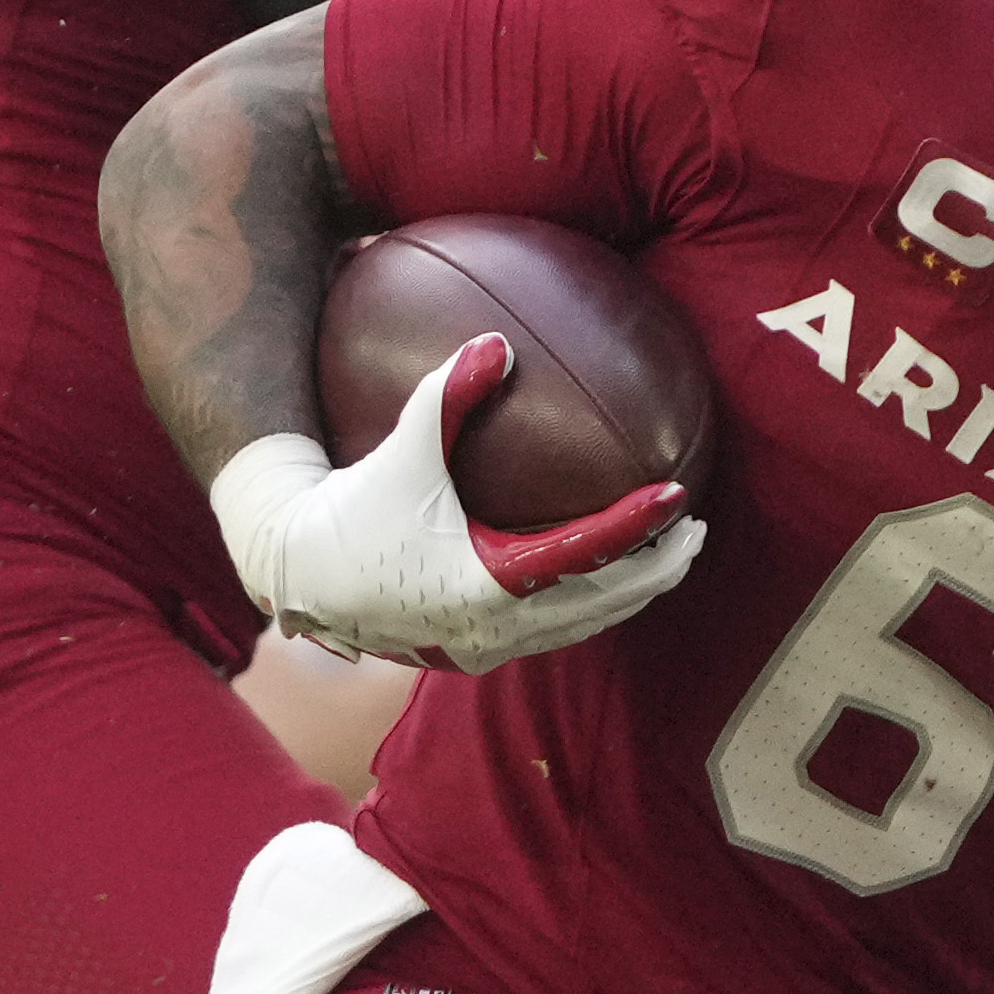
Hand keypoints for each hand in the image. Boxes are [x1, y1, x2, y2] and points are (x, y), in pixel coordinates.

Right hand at [211, 335, 707, 672]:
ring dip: (631, 594)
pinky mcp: (476, 652)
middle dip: (659, 569)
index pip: (585, 556)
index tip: (678, 497)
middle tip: (696, 531)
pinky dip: (593, 607)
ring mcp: (488, 647)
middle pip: (605, 603)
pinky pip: (556, 632)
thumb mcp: (402, 451)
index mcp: (485, 583)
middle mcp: (494, 627)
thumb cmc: (350, 508)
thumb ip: (448, 394)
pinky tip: (613, 578)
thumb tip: (495, 341)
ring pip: (585, 626)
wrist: (297, 573)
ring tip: (670, 558)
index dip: (637, 527)